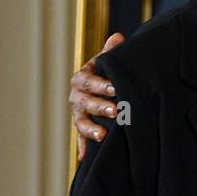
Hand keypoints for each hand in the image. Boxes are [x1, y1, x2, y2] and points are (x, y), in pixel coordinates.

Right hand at [70, 32, 125, 160]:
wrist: (100, 87)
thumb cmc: (107, 73)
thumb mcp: (109, 62)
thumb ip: (112, 53)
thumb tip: (118, 37)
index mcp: (83, 78)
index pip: (90, 81)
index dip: (102, 85)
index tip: (116, 88)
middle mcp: (77, 96)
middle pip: (86, 103)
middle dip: (100, 107)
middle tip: (116, 111)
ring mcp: (79, 113)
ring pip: (81, 122)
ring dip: (91, 129)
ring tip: (104, 135)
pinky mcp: (82, 127)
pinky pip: (80, 139)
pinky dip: (82, 148)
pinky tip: (84, 158)